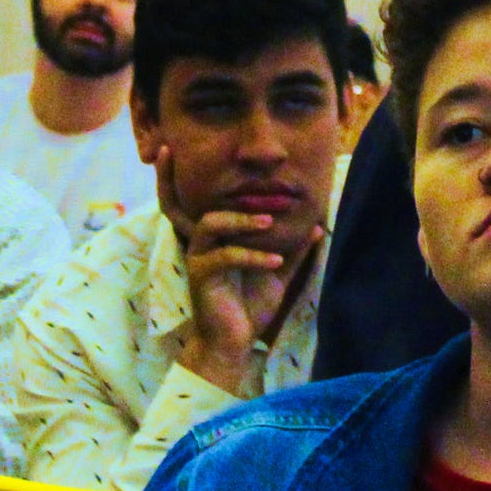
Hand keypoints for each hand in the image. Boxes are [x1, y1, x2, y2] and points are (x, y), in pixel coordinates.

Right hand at [158, 143, 323, 393]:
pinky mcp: (201, 276)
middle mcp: (201, 242)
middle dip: (181, 180)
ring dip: (242, 220)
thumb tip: (315, 225)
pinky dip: (253, 256)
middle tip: (185, 156)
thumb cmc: (251, 307)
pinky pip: (226, 256)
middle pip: (188, 203)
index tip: (174, 146)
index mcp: (215, 236)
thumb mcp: (276, 273)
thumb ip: (293, 248)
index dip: (183, 175)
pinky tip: (275, 260)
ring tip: (269, 223)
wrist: (237, 344)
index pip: (200, 199)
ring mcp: (198, 258)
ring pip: (212, 224)